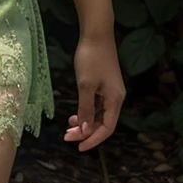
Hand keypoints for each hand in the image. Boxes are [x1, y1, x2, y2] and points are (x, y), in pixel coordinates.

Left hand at [63, 33, 125, 151]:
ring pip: (99, 114)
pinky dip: (86, 110)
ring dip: (85, 121)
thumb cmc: (91, 59)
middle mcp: (116, 98)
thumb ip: (86, 109)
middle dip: (86, 132)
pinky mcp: (104, 84)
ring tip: (69, 125)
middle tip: (67, 136)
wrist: (96, 34)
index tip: (78, 147)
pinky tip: (76, 113)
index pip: (107, 128)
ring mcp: (110, 91)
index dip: (93, 140)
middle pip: (103, 122)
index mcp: (115, 100)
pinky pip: (97, 104)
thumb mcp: (85, 85)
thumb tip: (86, 130)